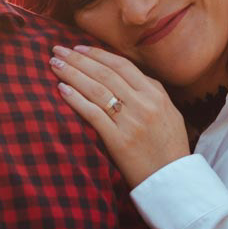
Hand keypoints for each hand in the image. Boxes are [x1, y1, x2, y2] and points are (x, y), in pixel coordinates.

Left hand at [50, 45, 189, 186]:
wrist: (173, 180)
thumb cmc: (170, 147)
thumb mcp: (169, 113)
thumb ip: (152, 92)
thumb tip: (131, 75)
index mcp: (155, 94)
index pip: (122, 65)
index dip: (97, 54)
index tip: (78, 48)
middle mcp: (143, 104)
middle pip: (105, 73)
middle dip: (78, 59)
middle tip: (58, 49)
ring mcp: (131, 122)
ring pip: (96, 89)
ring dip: (72, 74)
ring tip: (54, 64)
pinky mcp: (119, 141)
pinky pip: (93, 114)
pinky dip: (76, 100)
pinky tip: (61, 89)